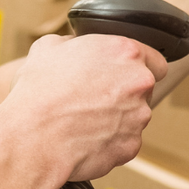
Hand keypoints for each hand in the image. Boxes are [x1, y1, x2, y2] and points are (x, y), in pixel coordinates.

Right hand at [0, 35, 165, 182]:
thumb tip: (72, 46)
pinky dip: (107, 141)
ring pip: (134, 117)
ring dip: (115, 117)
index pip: (155, 59)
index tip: (120, 74)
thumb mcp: (46, 48)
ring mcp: (139, 116)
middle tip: (93, 97)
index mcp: (125, 51)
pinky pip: (123, 141)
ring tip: (81, 120)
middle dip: (124, 93)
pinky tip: (82, 138)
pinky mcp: (131, 145)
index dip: (137, 67)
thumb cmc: (38, 91)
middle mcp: (140, 82)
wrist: (33, 137)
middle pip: (144, 89)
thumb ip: (71, 42)